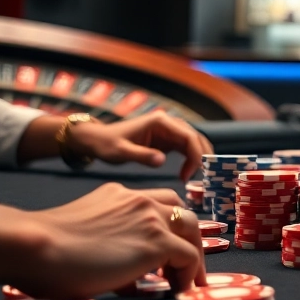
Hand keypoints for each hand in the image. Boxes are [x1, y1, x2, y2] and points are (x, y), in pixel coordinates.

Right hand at [0, 183, 206, 297]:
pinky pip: (188, 257)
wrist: (36, 247)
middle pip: (182, 212)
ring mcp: (150, 218)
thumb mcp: (82, 241)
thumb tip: (129, 282)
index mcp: (117, 196)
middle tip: (187, 265)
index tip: (166, 253)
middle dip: (188, 238)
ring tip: (188, 282)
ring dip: (193, 256)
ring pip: (192, 230)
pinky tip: (180, 291)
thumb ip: (109, 251)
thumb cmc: (43, 252)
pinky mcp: (157, 242)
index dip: (166, 227)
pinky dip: (189, 274)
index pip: (156, 203)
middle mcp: (138, 200)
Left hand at [69, 112, 213, 180]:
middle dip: (202, 156)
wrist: (97, 140)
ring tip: (194, 177)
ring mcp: (168, 130)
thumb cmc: (107, 144)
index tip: (191, 174)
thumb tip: (162, 161)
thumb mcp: (121, 152)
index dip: (196, 154)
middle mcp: (168, 123)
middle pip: (196, 137)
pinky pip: (186, 147)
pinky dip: (190, 159)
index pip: (188, 136)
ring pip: (193, 142)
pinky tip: (186, 173)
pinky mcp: (167, 139)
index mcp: (160, 122)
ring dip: (198, 158)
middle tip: (201, 177)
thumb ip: (141, 156)